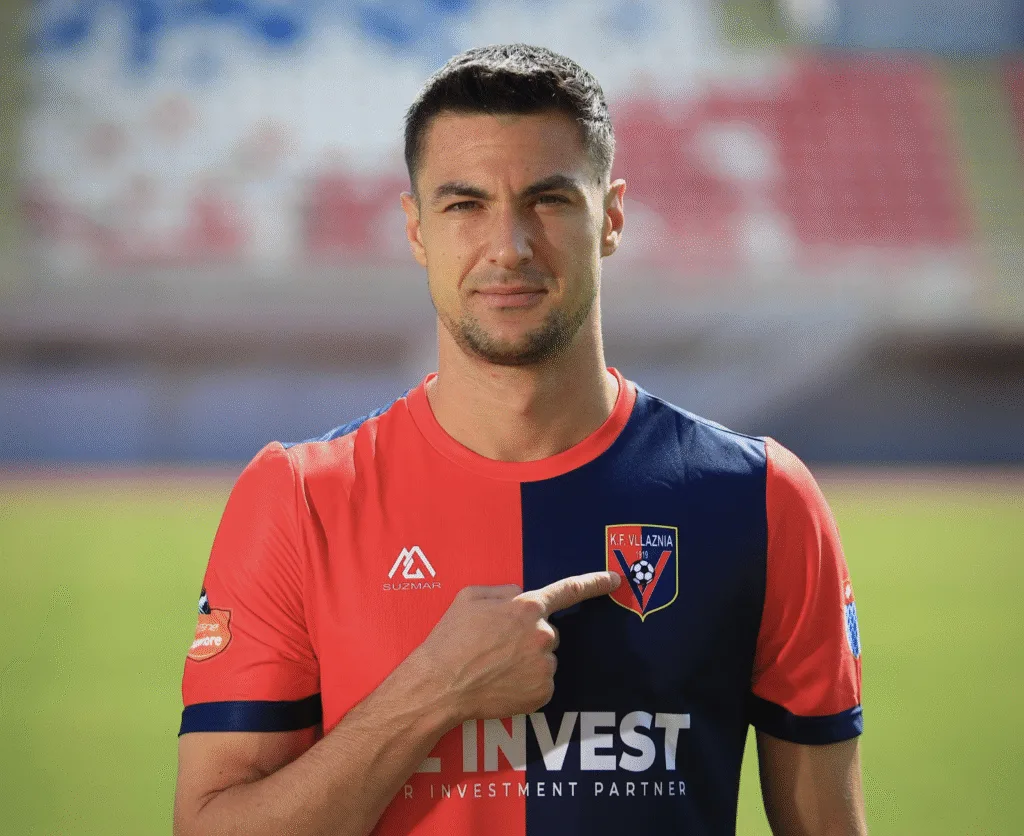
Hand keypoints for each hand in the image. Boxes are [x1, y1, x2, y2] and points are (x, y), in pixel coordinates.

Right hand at [410, 571, 620, 721]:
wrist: (440, 685)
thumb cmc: (450, 638)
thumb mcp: (470, 597)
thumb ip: (503, 591)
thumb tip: (518, 595)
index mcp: (527, 606)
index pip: (569, 590)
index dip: (595, 582)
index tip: (615, 579)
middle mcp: (542, 634)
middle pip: (549, 632)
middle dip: (529, 637)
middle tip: (498, 648)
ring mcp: (544, 666)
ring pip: (544, 659)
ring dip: (527, 662)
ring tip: (495, 668)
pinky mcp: (542, 693)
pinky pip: (541, 683)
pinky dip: (526, 685)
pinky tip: (502, 684)